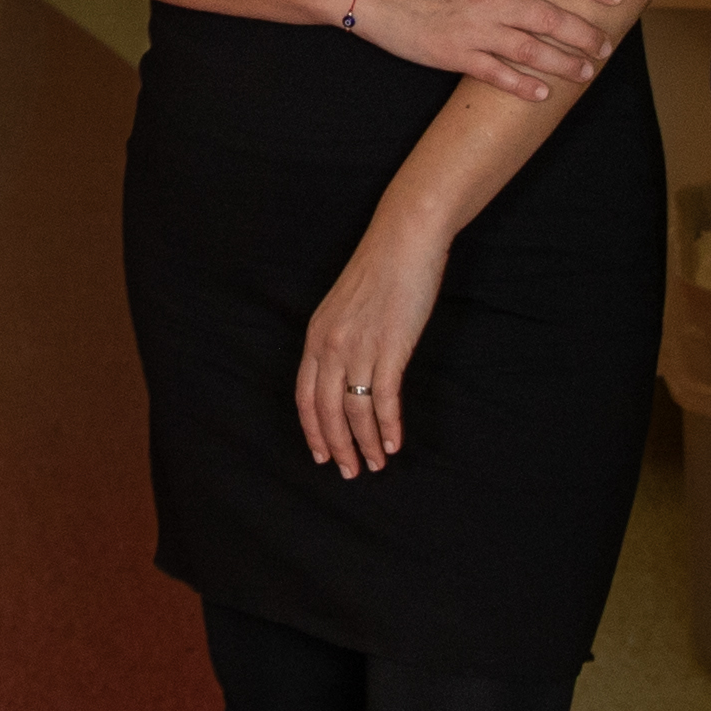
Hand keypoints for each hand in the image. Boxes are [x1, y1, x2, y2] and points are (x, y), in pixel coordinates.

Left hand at [297, 221, 445, 479]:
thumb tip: (347, 372)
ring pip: (356, 410)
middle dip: (338, 447)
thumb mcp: (345, 306)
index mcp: (316, 335)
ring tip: (376, 464)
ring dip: (366, 442)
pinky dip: (389, 426)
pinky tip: (394, 443)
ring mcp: (360, 347)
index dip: (312, 430)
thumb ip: (340, 338)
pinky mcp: (391, 347)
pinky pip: (385, 398)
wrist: (405, 238)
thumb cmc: (381, 269)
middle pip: (327, 411)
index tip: (320, 455)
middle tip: (349, 472)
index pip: (305, 396)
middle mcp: (331, 345)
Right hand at [343, 0, 629, 107]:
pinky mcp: (457, 54)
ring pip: (532, 48)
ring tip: (584, 74)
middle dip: (585, 33)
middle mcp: (493, 0)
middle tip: (605, 47)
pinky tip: (542, 95)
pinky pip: (497, 73)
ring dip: (563, 63)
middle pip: (552, 16)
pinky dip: (523, 85)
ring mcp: (476, 28)